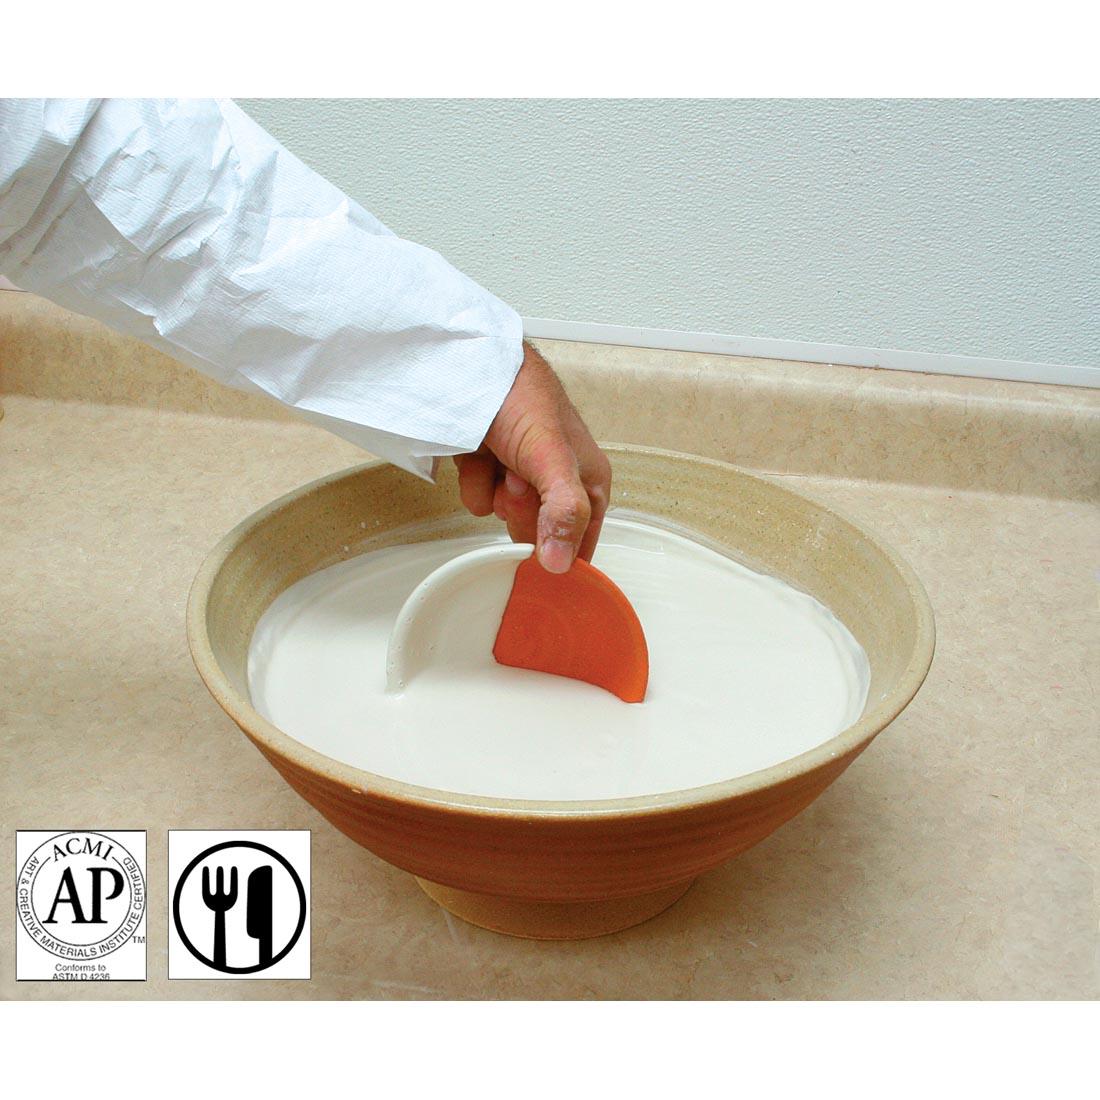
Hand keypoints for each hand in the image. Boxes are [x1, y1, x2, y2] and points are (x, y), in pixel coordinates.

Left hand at [453, 343, 611, 572]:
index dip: (560, 553)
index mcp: (588, 482)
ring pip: (505, 518)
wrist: (472, 365)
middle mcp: (557, 483)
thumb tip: (561, 564)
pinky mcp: (490, 470)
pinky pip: (479, 501)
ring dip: (496, 492)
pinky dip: (474, 481)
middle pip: (539, 535)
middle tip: (519, 478)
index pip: (582, 544)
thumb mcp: (552, 458)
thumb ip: (564, 510)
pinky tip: (478, 454)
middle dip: (524, 510)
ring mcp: (521, 476)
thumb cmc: (524, 398)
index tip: (542, 554)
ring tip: (499, 456)